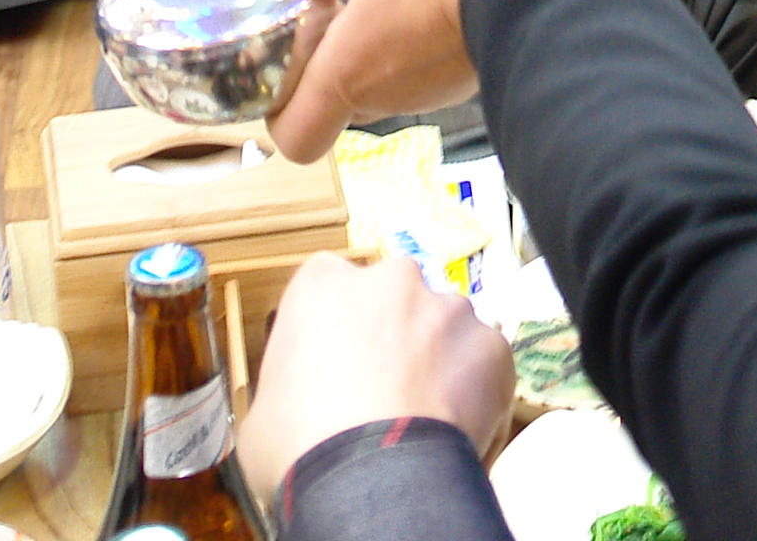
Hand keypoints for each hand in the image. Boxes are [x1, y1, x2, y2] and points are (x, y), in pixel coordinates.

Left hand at [232, 0, 530, 160]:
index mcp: (347, 72)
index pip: (295, 140)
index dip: (279, 114)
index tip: (282, 71)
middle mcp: (384, 98)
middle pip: (337, 107)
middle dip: (328, 68)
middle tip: (328, 17)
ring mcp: (427, 95)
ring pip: (381, 89)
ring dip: (374, 55)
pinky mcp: (461, 82)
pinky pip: (421, 75)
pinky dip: (414, 49)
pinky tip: (424, 3)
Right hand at [236, 250, 515, 502]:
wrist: (370, 477)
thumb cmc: (300, 444)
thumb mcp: (263, 411)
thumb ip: (292, 383)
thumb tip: (303, 404)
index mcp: (324, 282)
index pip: (331, 290)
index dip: (336, 332)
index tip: (337, 368)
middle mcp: (392, 278)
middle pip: (396, 302)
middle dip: (394, 338)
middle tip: (383, 393)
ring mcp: (449, 307)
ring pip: (445, 331)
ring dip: (437, 364)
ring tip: (422, 420)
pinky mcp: (492, 344)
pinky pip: (484, 367)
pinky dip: (476, 396)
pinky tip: (454, 434)